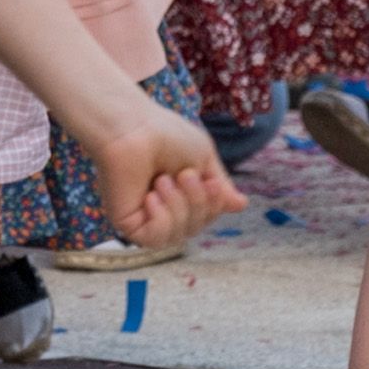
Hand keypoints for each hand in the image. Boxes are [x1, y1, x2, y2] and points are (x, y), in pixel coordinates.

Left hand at [85, 94, 241, 253]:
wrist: (135, 128)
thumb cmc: (166, 135)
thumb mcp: (204, 159)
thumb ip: (220, 186)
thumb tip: (240, 205)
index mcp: (183, 195)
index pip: (208, 217)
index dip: (214, 206)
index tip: (211, 182)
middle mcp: (165, 209)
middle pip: (196, 228)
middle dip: (197, 202)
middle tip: (184, 175)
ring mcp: (146, 218)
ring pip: (177, 237)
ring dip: (178, 207)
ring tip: (163, 180)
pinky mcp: (128, 224)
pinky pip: (155, 239)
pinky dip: (161, 219)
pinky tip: (151, 197)